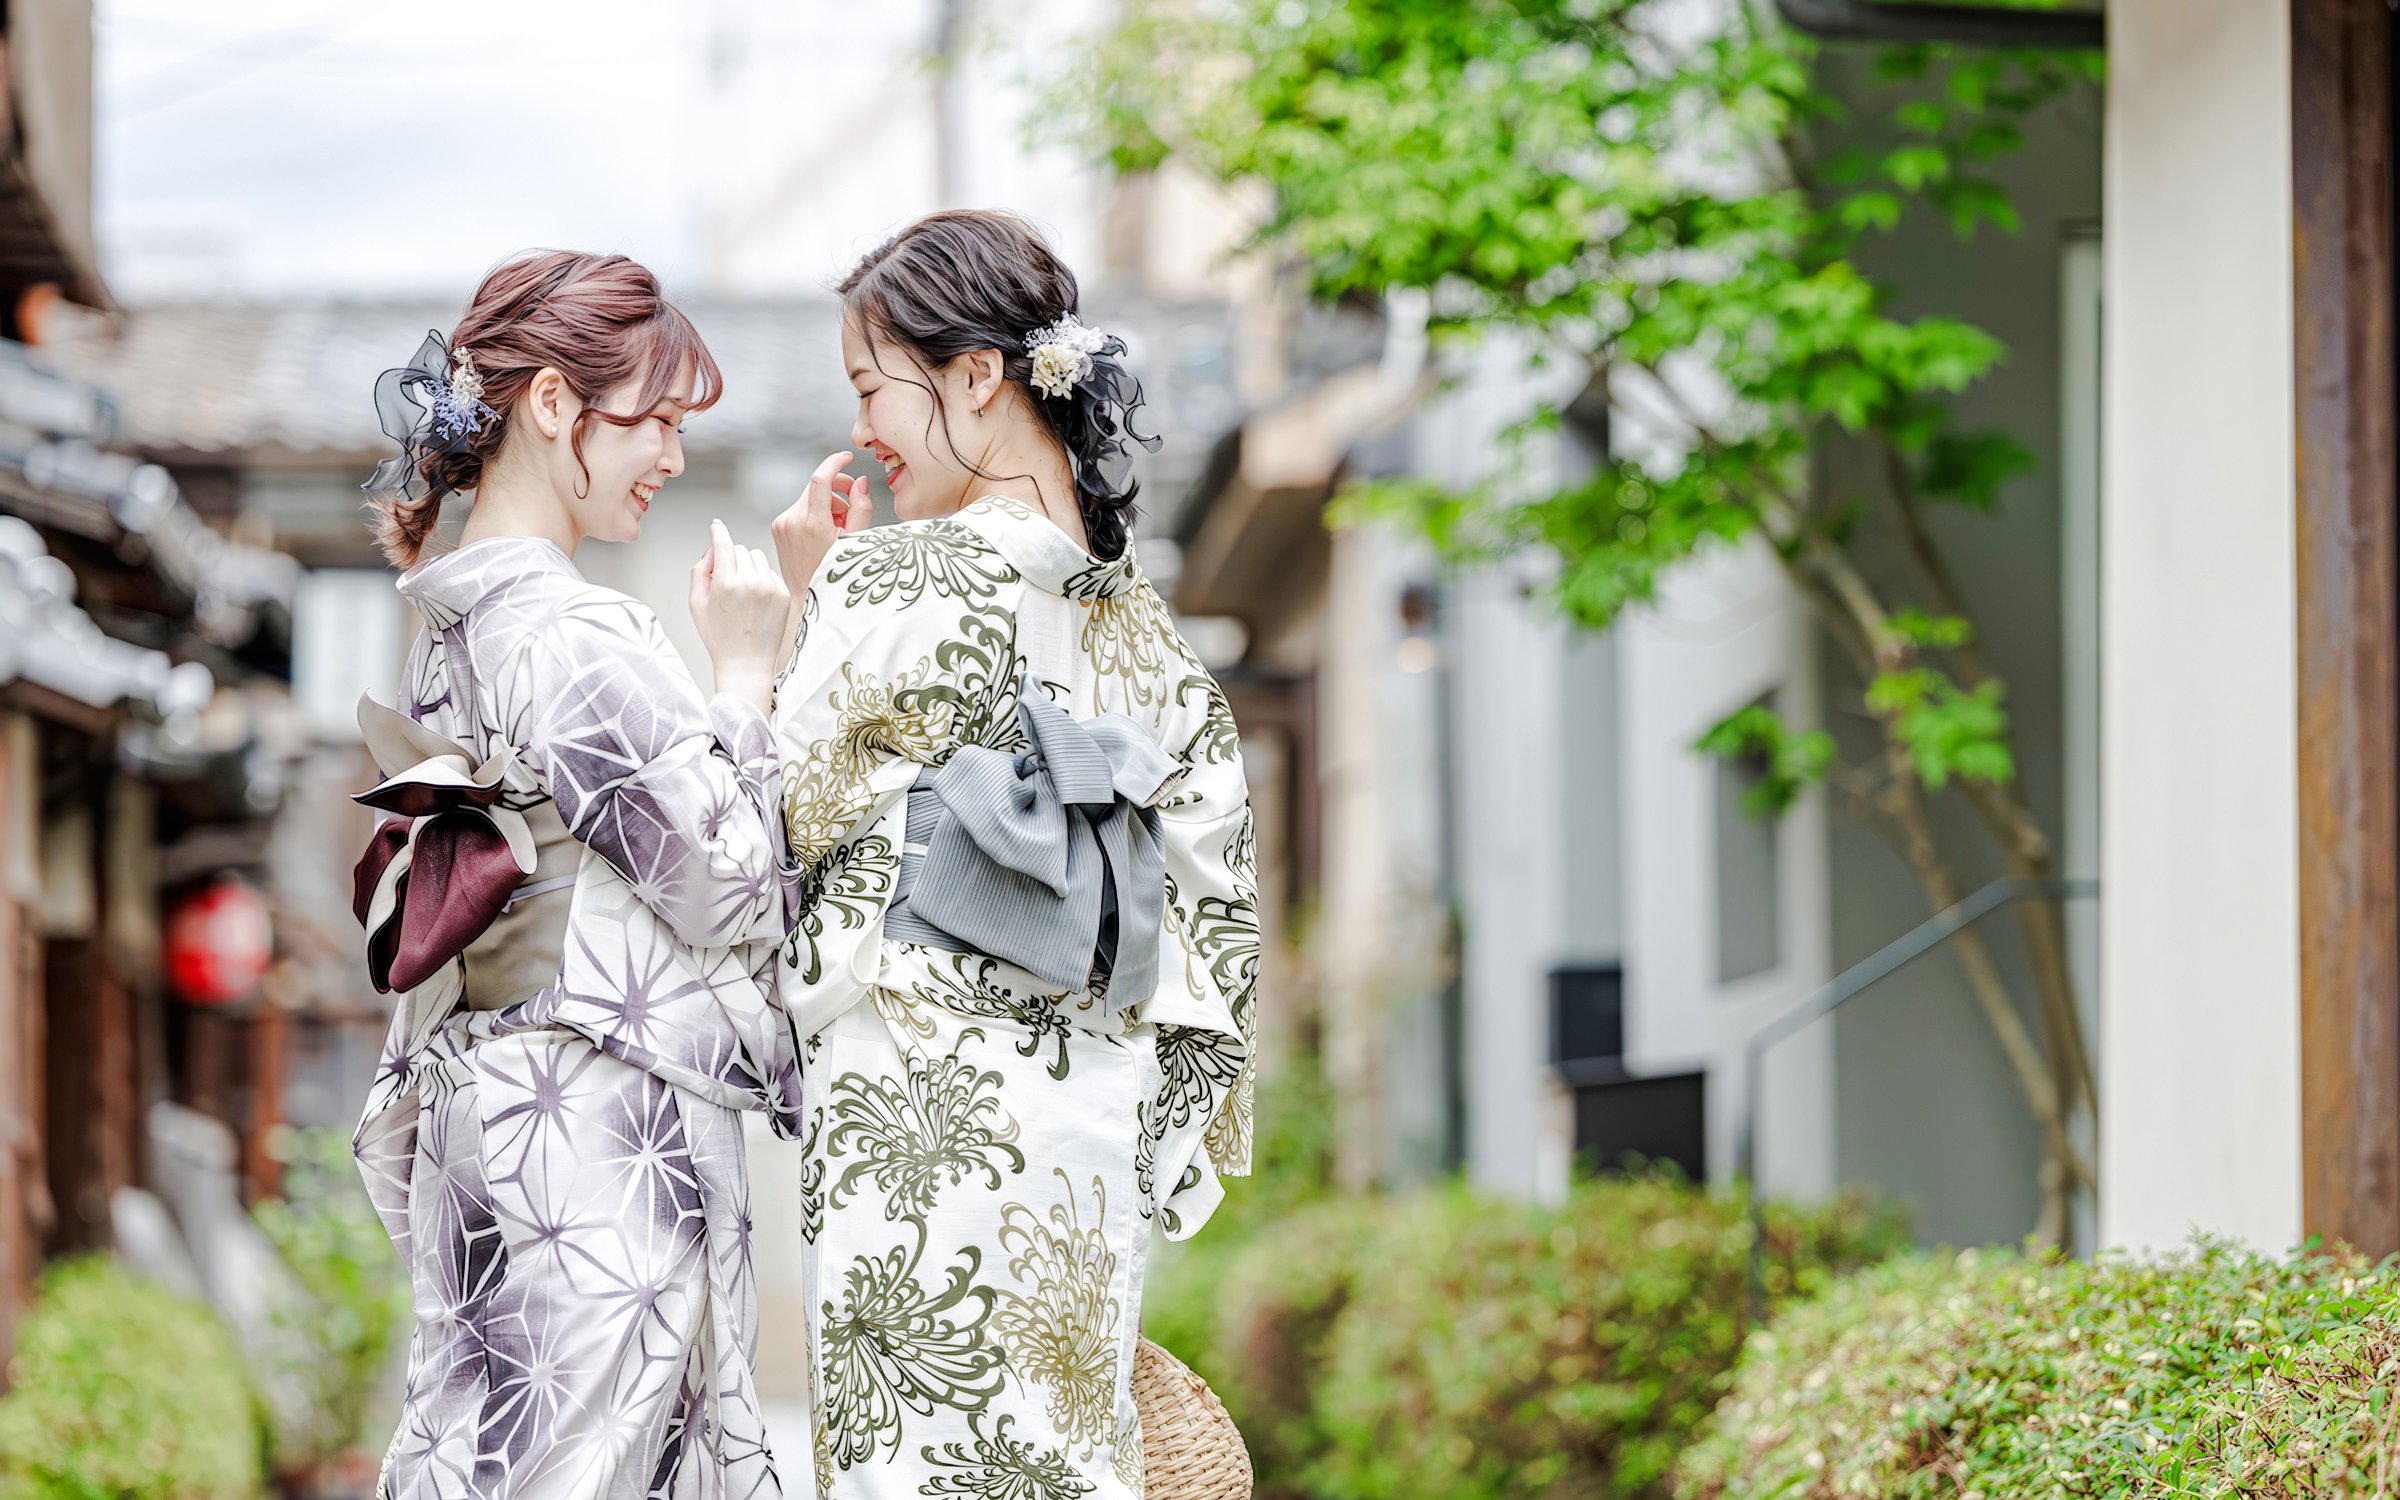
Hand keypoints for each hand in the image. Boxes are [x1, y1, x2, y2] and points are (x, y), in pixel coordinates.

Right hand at [689, 518, 788, 712]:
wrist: (747, 663)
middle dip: (731, 558)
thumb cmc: (720, 638)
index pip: (723, 543)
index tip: (717, 526)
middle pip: (740, 549)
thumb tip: (710, 550)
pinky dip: (762, 578)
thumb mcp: (696, 604)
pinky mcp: (783, 594)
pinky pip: (770, 572)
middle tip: (726, 578)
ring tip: (742, 589)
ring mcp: (770, 588)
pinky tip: (756, 600)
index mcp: (726, 584)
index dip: (718, 531)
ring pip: (757, 557)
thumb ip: (699, 571)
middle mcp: (751, 582)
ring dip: (748, 565)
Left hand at [770, 450, 872, 598]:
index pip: (819, 478)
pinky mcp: (777, 527)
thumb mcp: (857, 541)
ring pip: (809, 498)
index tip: (847, 457)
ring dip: (827, 504)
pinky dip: (815, 513)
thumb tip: (860, 482)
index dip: (834, 463)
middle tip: (852, 507)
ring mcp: (781, 524)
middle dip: (838, 490)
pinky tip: (824, 533)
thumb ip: (862, 508)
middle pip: (816, 486)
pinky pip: (800, 509)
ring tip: (839, 527)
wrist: (809, 600)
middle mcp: (792, 520)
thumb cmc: (837, 575)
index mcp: (812, 524)